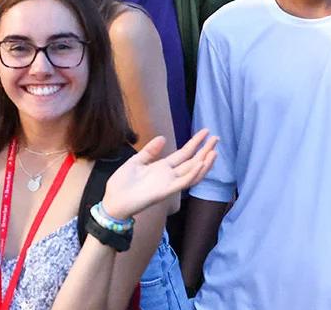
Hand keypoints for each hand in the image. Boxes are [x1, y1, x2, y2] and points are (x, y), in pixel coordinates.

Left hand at [101, 129, 217, 220]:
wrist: (114, 200)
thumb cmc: (123, 183)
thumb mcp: (136, 161)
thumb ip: (150, 151)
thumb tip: (163, 137)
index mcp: (162, 167)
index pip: (184, 153)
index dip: (195, 143)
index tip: (205, 131)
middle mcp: (169, 175)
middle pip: (192, 161)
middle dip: (205, 150)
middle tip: (217, 138)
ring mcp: (169, 183)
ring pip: (192, 172)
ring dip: (205, 163)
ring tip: (214, 151)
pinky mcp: (166, 191)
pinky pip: (184, 182)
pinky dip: (194, 174)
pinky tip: (201, 164)